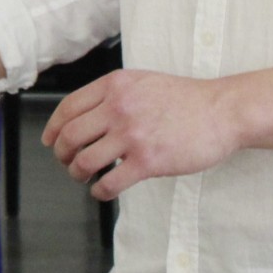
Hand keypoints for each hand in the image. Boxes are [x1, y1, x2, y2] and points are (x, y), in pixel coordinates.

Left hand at [44, 69, 242, 200]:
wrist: (222, 111)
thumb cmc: (185, 99)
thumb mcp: (142, 82)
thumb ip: (113, 94)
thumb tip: (85, 116)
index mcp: (115, 86)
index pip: (68, 108)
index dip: (53, 128)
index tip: (49, 141)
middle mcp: (118, 108)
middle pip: (70, 136)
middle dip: (62, 154)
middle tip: (67, 162)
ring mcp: (132, 135)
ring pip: (84, 162)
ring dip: (77, 174)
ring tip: (84, 177)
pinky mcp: (148, 161)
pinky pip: (109, 183)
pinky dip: (100, 191)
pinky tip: (103, 190)